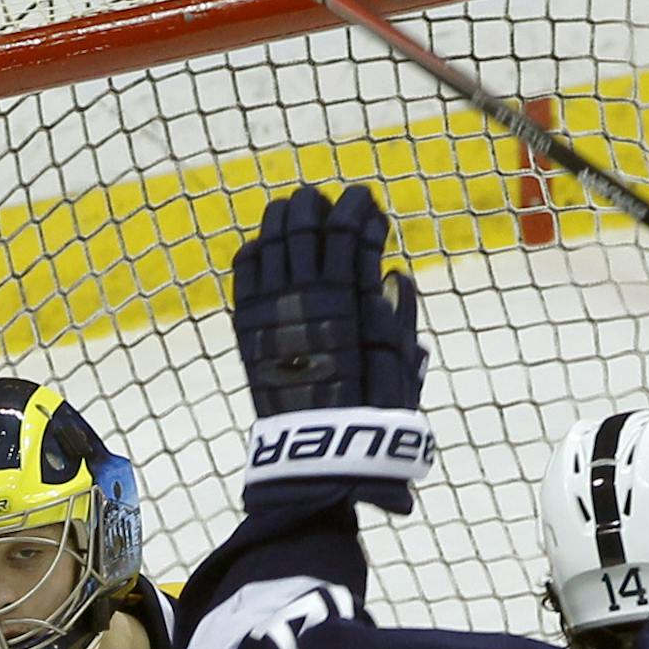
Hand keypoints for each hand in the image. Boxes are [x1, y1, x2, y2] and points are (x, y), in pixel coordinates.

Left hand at [231, 183, 432, 512]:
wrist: (319, 447)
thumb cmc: (373, 410)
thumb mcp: (403, 359)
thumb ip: (401, 312)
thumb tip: (391, 274)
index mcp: (353, 294)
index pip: (353, 227)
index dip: (360, 207)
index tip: (367, 202)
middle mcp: (311, 291)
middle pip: (308, 221)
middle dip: (318, 203)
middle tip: (324, 201)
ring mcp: (274, 304)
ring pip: (272, 236)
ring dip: (282, 217)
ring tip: (292, 213)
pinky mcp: (248, 323)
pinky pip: (245, 269)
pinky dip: (254, 250)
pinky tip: (264, 247)